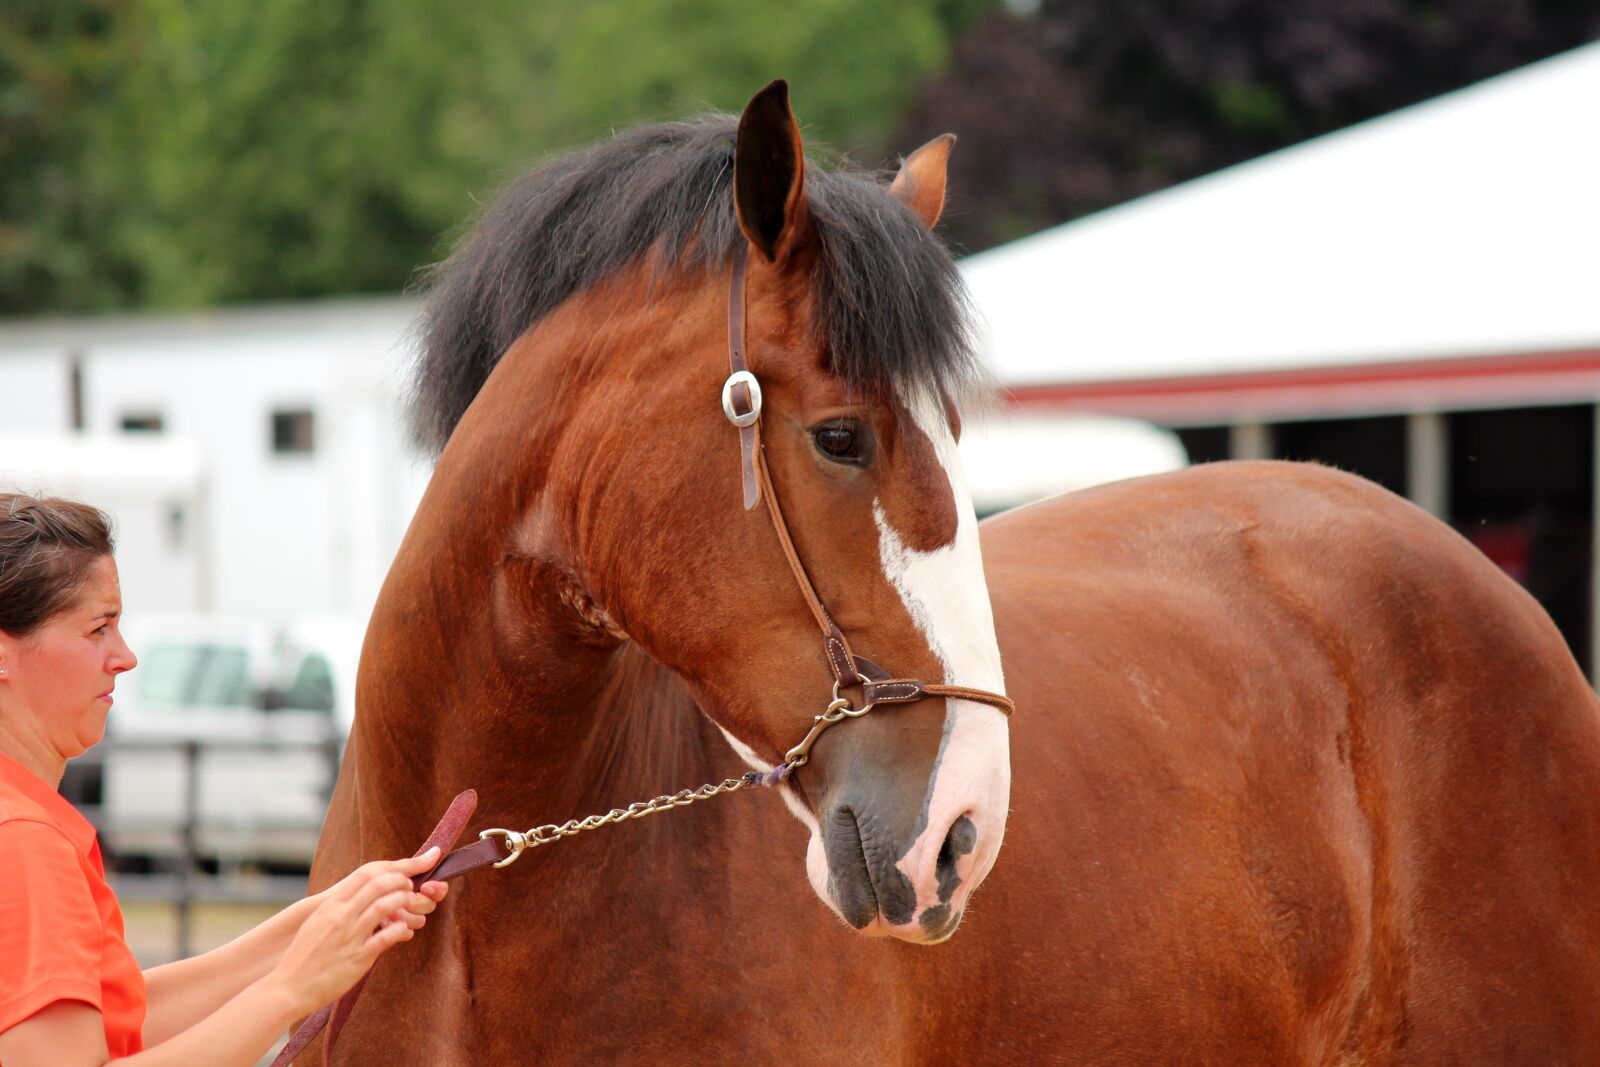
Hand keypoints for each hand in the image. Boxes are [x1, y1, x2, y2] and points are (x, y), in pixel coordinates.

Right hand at [268, 848, 447, 1014]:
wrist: (289, 988)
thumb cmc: (304, 956)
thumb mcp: (317, 923)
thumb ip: (337, 908)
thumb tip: (358, 896)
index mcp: (330, 906)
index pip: (365, 875)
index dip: (390, 870)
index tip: (403, 874)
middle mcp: (340, 917)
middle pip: (378, 885)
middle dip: (401, 882)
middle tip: (411, 888)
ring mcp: (349, 936)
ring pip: (385, 907)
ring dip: (405, 903)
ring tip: (412, 907)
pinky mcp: (358, 957)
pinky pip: (386, 937)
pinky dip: (401, 929)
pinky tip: (405, 930)